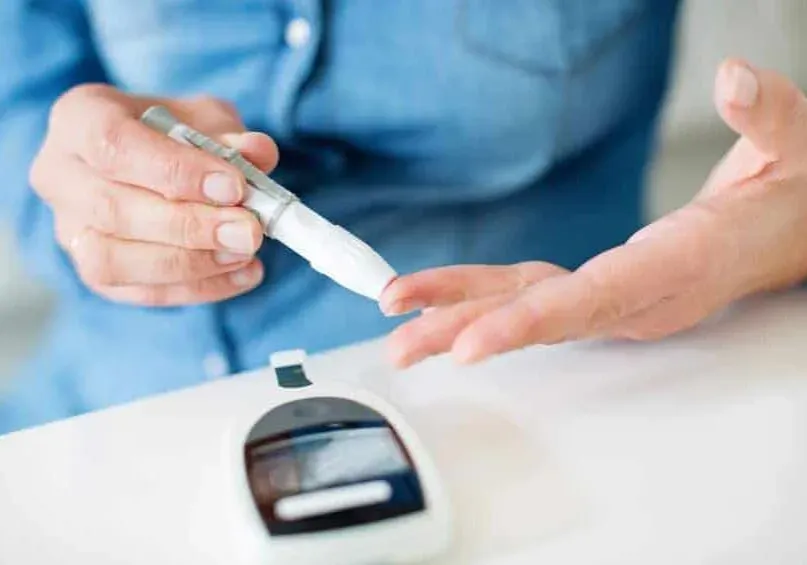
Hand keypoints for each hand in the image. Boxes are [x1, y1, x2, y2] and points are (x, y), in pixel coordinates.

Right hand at [30, 84, 278, 305]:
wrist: (155, 162)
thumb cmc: (176, 134)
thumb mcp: (207, 119)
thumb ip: (231, 136)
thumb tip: (258, 153)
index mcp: (79, 118)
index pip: (113, 144)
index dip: (176, 170)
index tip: (233, 186)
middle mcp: (59, 174)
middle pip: (112, 209)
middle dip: (189, 226)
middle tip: (249, 231)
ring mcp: (68, 229)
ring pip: (113, 260)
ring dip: (190, 264)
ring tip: (244, 253)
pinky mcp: (92, 272)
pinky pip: (138, 292)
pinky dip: (197, 288)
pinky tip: (242, 274)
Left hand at [381, 59, 806, 367]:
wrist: (789, 235)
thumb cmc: (786, 200)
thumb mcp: (795, 147)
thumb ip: (769, 116)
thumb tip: (735, 79)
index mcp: (678, 267)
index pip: (595, 299)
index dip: (530, 322)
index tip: (470, 344)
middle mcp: (636, 296)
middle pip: (542, 318)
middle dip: (469, 330)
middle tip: (401, 345)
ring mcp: (613, 298)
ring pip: (526, 310)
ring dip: (458, 317)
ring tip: (399, 322)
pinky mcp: (597, 288)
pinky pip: (530, 294)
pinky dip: (480, 297)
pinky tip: (436, 301)